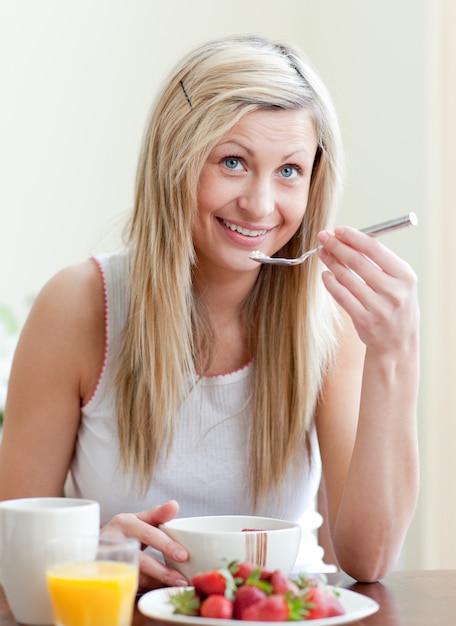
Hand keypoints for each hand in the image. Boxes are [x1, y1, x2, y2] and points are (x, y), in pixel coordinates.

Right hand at [101, 500, 188, 589]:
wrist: (95, 548)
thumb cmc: (122, 533)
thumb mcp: (138, 520)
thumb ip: (157, 515)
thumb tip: (174, 505)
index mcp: (124, 522)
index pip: (148, 533)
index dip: (166, 545)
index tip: (183, 555)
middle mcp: (114, 540)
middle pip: (140, 559)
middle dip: (162, 570)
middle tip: (181, 577)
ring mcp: (107, 560)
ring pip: (135, 575)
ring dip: (156, 582)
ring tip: (175, 584)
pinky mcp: (106, 576)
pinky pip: (129, 583)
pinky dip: (147, 586)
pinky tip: (160, 588)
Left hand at [317, 226, 418, 352]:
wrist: (398, 342)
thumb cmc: (395, 305)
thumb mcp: (398, 281)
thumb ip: (379, 261)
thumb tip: (348, 239)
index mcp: (405, 276)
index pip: (375, 249)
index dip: (353, 237)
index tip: (338, 230)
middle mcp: (394, 292)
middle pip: (358, 262)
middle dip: (337, 246)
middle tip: (323, 237)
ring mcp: (379, 308)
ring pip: (347, 279)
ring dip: (331, 263)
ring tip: (323, 253)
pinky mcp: (364, 320)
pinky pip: (342, 297)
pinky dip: (331, 283)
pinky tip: (325, 275)